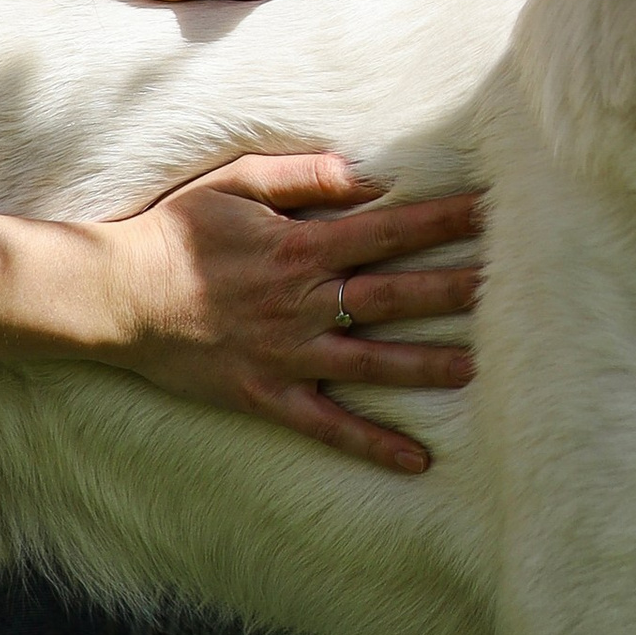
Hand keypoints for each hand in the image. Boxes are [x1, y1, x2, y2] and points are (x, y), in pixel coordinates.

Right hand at [103, 152, 481, 474]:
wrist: (118, 295)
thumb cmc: (175, 231)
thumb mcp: (235, 184)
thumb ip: (303, 177)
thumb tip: (367, 173)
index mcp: (302, 248)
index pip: (390, 229)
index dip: (443, 220)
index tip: (492, 211)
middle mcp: (305, 303)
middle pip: (397, 296)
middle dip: (458, 289)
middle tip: (517, 288)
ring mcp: (289, 355)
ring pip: (375, 363)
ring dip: (431, 366)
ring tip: (484, 368)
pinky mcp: (269, 395)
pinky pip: (328, 427)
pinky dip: (372, 445)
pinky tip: (417, 461)